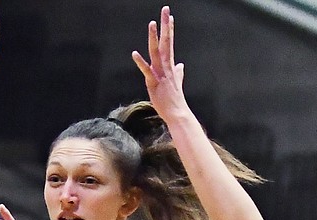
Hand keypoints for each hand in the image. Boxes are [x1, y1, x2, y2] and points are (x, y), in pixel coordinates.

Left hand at [131, 6, 191, 120]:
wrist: (177, 113)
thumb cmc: (175, 100)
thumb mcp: (177, 83)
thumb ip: (179, 73)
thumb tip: (181, 65)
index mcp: (170, 66)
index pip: (169, 43)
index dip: (169, 29)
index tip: (169, 17)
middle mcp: (166, 67)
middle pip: (165, 42)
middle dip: (165, 25)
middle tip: (165, 10)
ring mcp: (160, 74)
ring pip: (156, 52)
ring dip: (154, 37)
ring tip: (152, 23)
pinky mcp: (154, 83)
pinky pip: (146, 70)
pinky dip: (140, 62)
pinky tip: (134, 53)